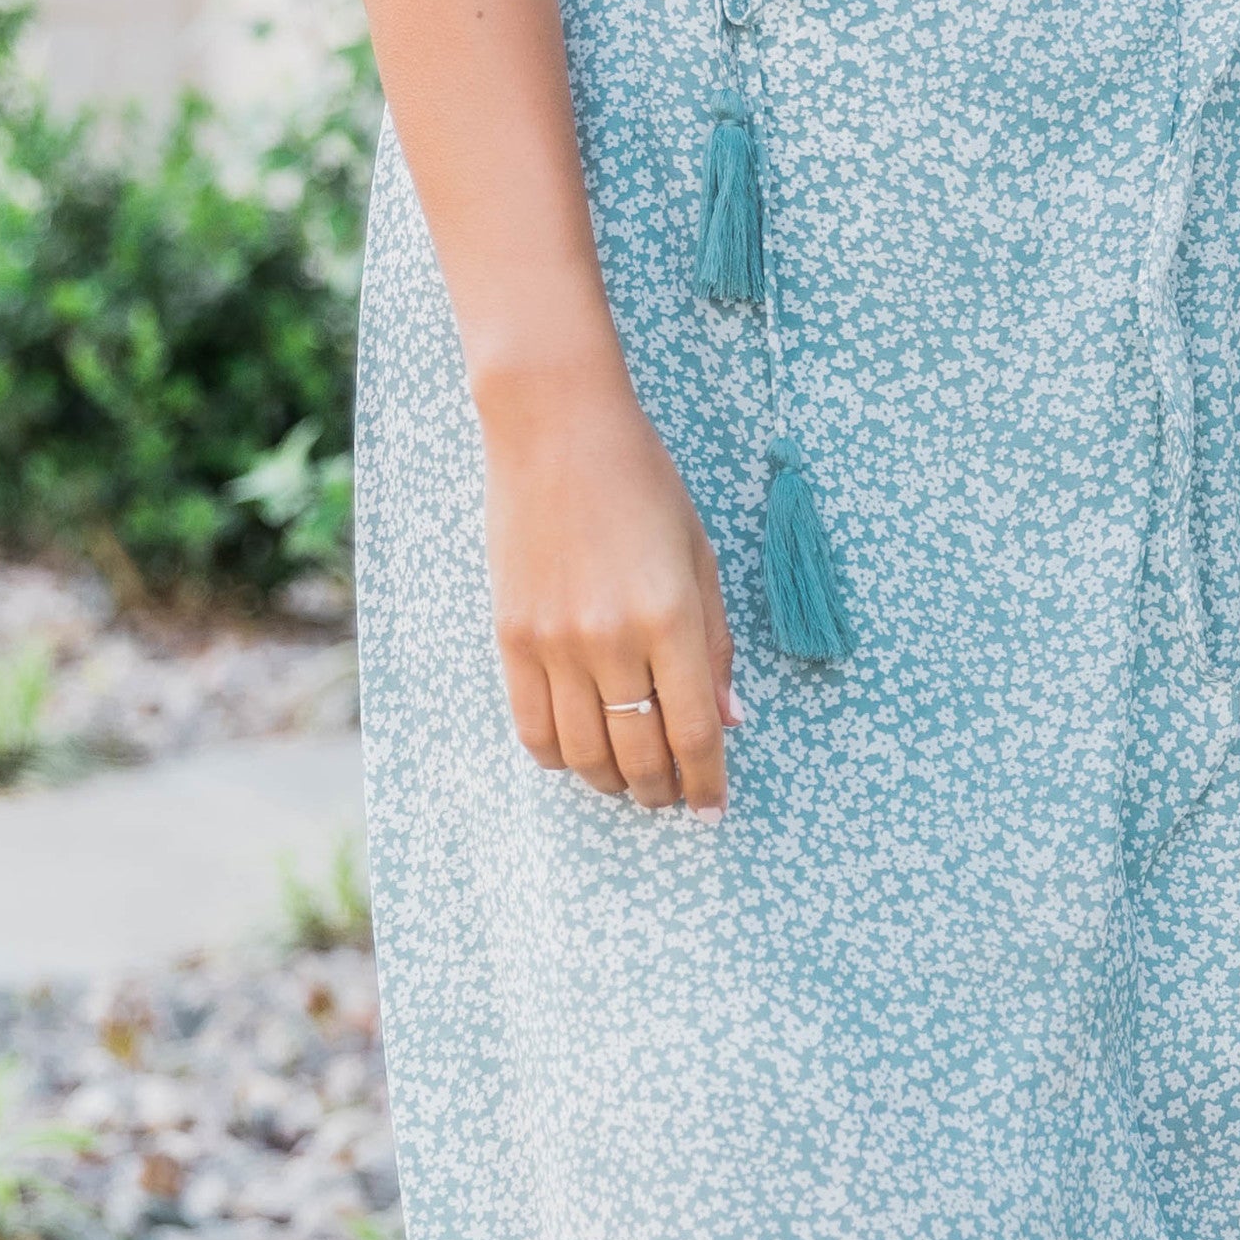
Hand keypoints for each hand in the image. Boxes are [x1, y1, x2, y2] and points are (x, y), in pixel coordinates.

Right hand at [478, 357, 736, 812]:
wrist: (556, 431)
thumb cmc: (643, 484)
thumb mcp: (700, 558)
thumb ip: (714, 645)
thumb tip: (728, 721)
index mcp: (671, 618)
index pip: (693, 732)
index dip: (708, 782)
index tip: (714, 809)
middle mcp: (611, 640)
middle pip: (639, 754)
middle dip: (662, 791)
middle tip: (674, 798)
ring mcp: (555, 643)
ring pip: (583, 753)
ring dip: (612, 782)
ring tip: (630, 781)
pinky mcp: (511, 638)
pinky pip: (532, 728)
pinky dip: (560, 756)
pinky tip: (581, 751)